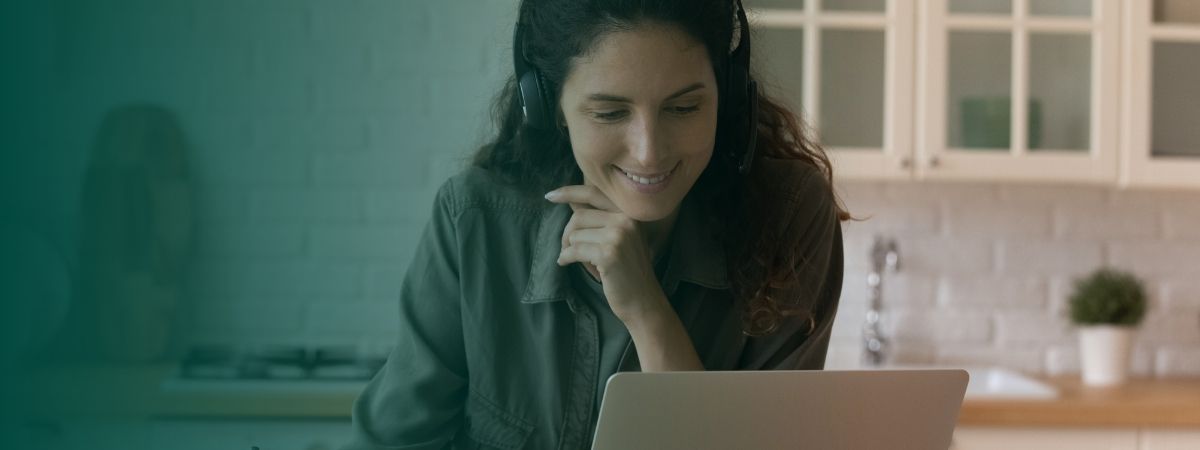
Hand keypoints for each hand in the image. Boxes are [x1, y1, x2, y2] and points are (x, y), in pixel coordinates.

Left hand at [545, 185, 668, 321]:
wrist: (643, 301)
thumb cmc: (627, 271)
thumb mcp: (619, 238)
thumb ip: (598, 219)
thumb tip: (571, 201)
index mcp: (630, 212)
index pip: (594, 193)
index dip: (569, 192)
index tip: (550, 196)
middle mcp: (626, 219)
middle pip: (579, 216)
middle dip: (567, 233)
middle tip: (565, 248)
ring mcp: (618, 235)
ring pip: (575, 234)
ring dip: (569, 249)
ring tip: (577, 260)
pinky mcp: (608, 254)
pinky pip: (574, 250)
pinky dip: (565, 258)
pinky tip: (565, 263)